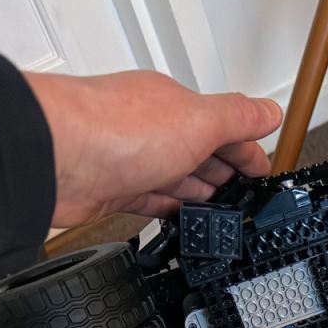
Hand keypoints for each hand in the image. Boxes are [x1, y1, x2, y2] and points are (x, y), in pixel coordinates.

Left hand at [25, 69, 282, 227]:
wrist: (57, 160)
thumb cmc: (117, 131)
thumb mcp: (198, 121)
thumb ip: (237, 119)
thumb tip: (270, 112)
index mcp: (173, 104)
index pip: (221, 125)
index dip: (247, 150)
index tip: (264, 173)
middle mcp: (150, 129)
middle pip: (199, 153)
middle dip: (226, 174)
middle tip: (248, 195)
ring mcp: (130, 161)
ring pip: (176, 179)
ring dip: (201, 194)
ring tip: (224, 213)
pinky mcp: (112, 191)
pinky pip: (150, 202)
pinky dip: (170, 212)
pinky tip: (183, 222)